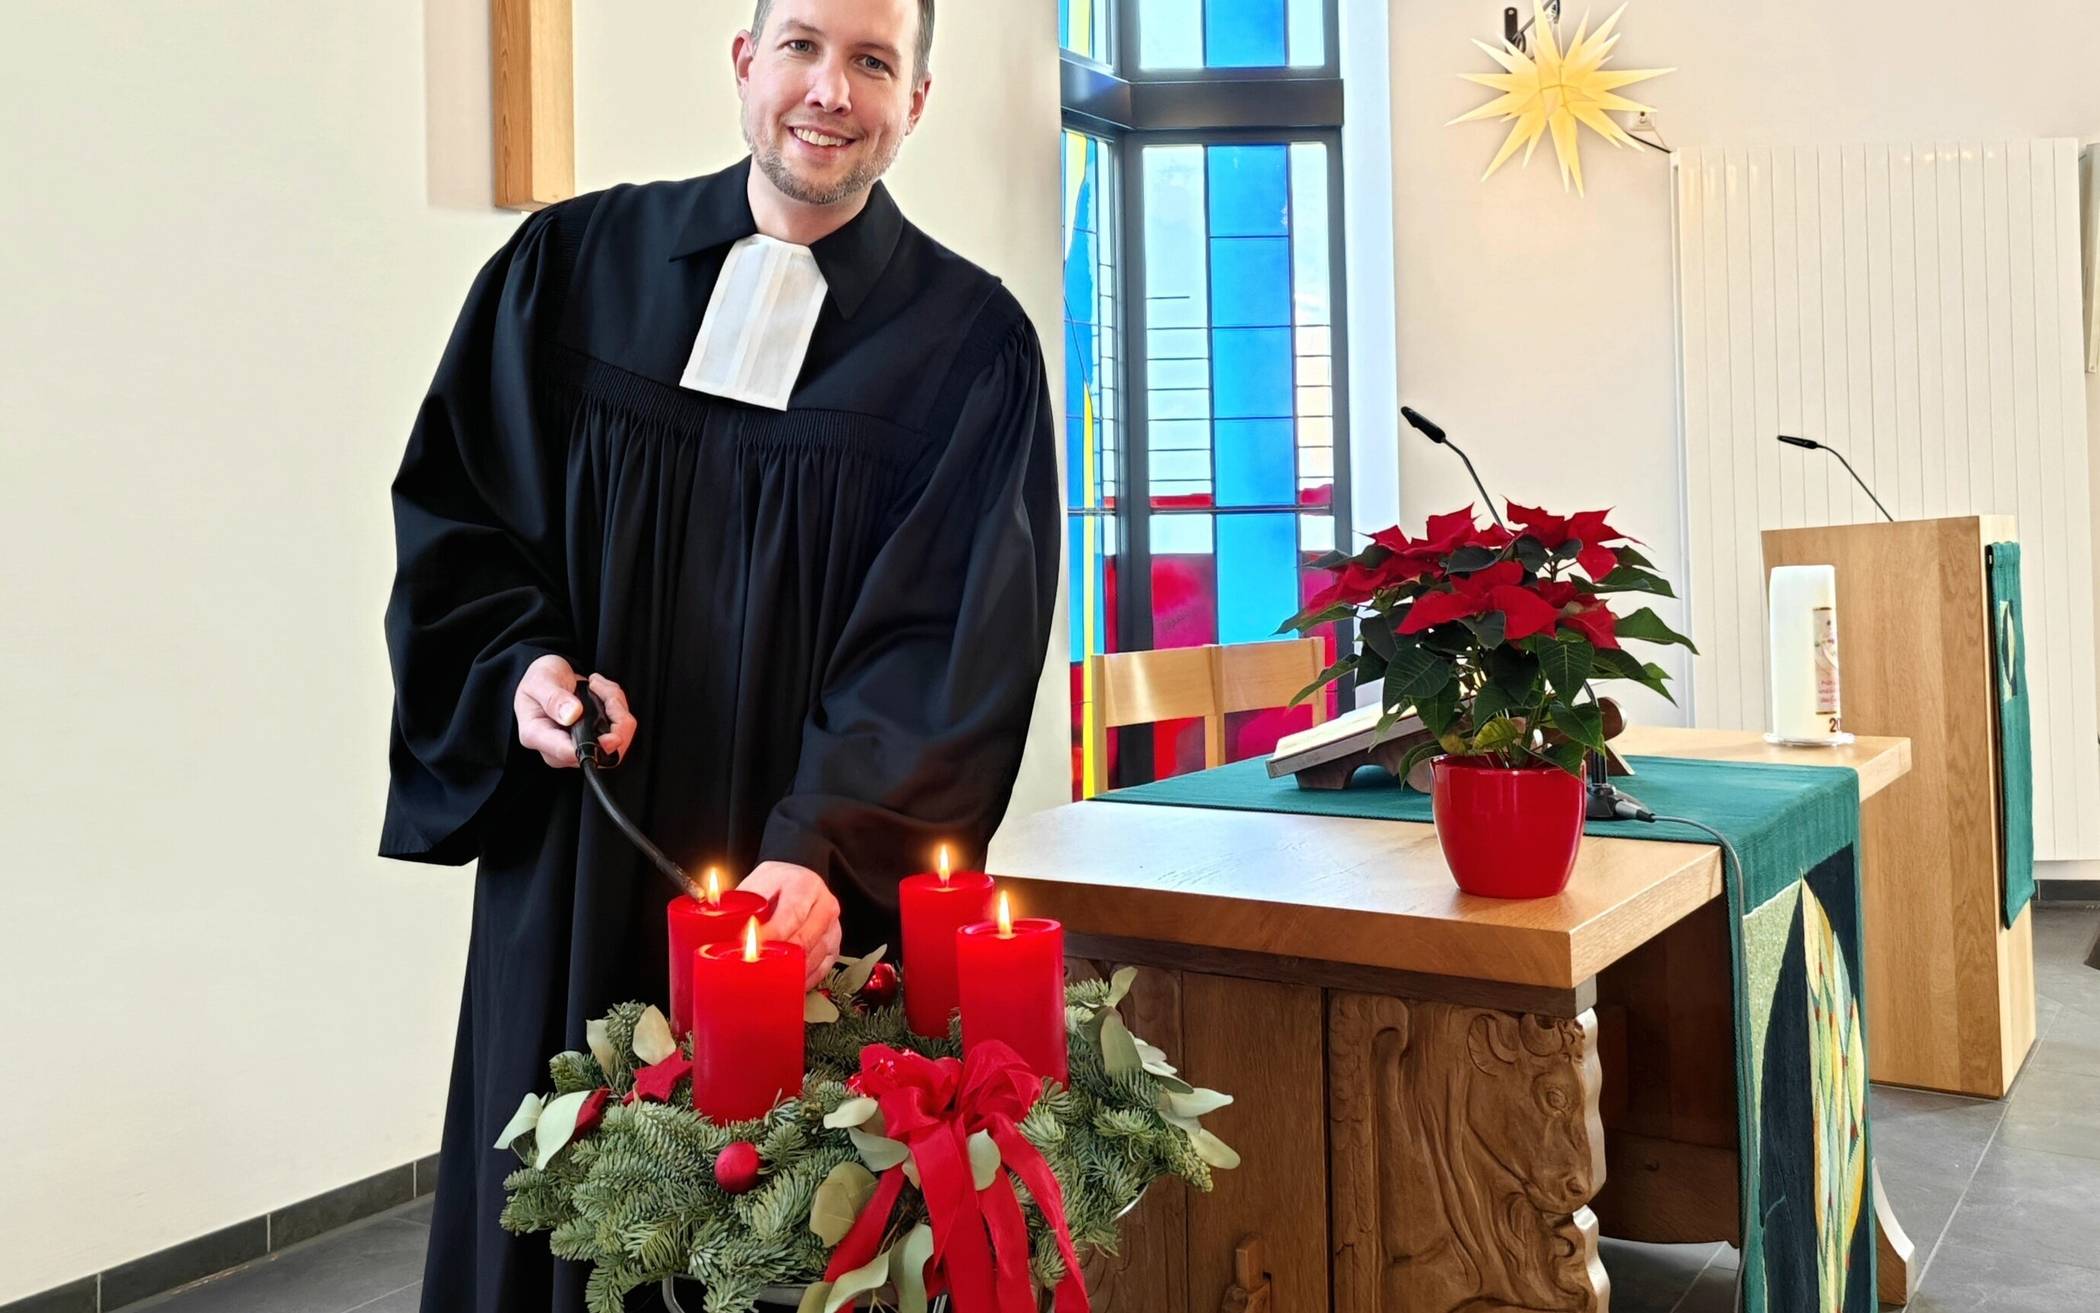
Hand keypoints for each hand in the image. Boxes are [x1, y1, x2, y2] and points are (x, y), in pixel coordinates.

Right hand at [513, 654, 636, 768]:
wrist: (548, 678)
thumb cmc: (539, 681)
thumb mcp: (540, 681)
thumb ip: (554, 698)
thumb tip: (571, 715)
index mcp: (537, 735)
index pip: (568, 753)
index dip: (594, 748)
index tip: (612, 736)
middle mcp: (559, 748)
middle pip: (602, 752)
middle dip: (615, 717)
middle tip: (600, 688)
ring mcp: (579, 746)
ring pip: (619, 739)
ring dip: (617, 706)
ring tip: (598, 686)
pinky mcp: (596, 741)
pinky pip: (622, 730)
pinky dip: (618, 706)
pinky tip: (602, 692)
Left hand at [737, 861, 841, 990]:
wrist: (799, 880)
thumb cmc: (776, 884)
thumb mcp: (757, 882)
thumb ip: (738, 900)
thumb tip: (711, 917)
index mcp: (804, 885)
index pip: (790, 916)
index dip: (770, 936)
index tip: (749, 950)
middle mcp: (824, 905)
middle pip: (805, 941)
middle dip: (779, 959)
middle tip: (754, 971)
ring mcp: (832, 927)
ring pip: (814, 958)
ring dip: (790, 973)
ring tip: (766, 981)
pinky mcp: (834, 946)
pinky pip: (821, 970)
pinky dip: (802, 981)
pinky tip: (786, 985)